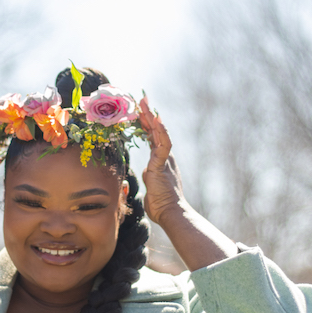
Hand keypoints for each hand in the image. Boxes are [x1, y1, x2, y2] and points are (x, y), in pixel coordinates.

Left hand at [137, 93, 185, 225]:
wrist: (171, 213)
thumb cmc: (161, 206)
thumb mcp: (151, 189)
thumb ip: (148, 181)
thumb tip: (145, 179)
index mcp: (160, 162)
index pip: (152, 139)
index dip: (146, 125)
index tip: (140, 113)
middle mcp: (165, 158)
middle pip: (155, 131)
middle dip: (148, 115)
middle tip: (142, 99)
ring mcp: (164, 160)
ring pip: (158, 134)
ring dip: (151, 117)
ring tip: (144, 103)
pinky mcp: (162, 164)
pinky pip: (163, 144)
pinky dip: (161, 131)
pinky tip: (156, 119)